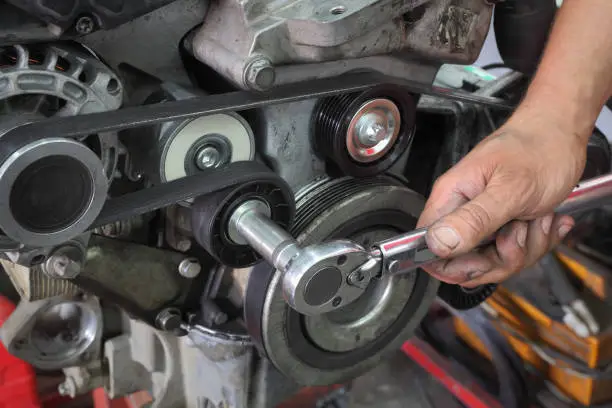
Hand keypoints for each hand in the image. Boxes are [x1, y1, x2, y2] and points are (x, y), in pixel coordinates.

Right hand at [417, 114, 586, 286]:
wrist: (562, 133)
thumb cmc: (537, 149)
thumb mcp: (509, 188)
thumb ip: (474, 219)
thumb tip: (437, 243)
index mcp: (451, 198)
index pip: (428, 248)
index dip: (453, 264)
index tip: (482, 259)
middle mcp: (461, 211)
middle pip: (464, 262)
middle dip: (500, 259)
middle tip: (519, 232)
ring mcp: (483, 220)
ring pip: (493, 261)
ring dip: (525, 248)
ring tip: (537, 219)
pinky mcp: (502, 225)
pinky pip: (513, 253)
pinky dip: (536, 242)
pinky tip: (545, 220)